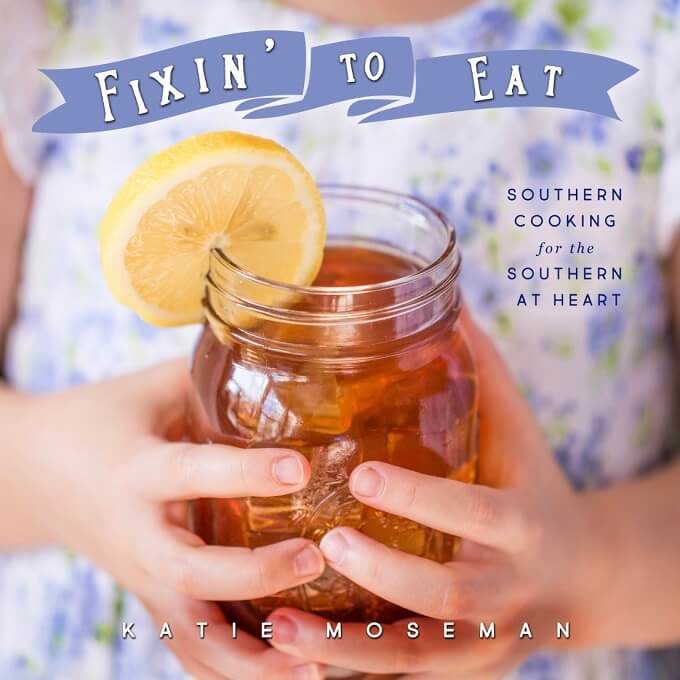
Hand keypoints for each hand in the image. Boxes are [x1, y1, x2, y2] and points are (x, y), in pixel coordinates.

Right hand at [14, 361, 324, 679]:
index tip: (301, 466)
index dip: (245, 471)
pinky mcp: (147, 596)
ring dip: (248, 662)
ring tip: (313, 668)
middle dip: (254, 575)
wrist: (32, 473)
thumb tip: (286, 360)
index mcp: (136, 469)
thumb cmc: (99, 420)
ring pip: (187, 634)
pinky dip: (228, 669)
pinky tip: (281, 674)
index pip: (191, 473)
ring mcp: (138, 576)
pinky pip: (185, 646)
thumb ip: (212, 375)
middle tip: (315, 558)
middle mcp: (135, 534)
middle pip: (188, 573)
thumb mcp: (150, 389)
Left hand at [265, 312, 608, 677]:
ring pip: (417, 658)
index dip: (423, 497)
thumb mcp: (519, 434)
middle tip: (323, 541)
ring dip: (349, 649)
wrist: (582, 577)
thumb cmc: (536, 489)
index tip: (362, 475)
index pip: (476, 513)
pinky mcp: (463, 672)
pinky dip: (353, 674)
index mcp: (523, 526)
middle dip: (385, 574)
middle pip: (446, 597)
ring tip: (280, 627)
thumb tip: (444, 301)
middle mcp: (508, 593)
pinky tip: (295, 658)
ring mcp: (485, 645)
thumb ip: (481, 373)